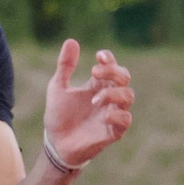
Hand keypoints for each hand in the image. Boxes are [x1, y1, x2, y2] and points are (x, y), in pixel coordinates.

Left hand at [41, 43, 132, 170]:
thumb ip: (65, 66)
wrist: (55, 144)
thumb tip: (71, 40)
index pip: (112, 66)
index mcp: (97, 85)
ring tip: (94, 99)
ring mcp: (112, 114)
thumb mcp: (58, 87)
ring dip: (113, 93)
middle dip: (113, 72)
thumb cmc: (59, 116)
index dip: (109, 59)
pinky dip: (117, 115)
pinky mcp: (113, 132)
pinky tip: (104, 114)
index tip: (98, 56)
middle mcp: (108, 97)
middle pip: (124, 78)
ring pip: (128, 96)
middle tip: (94, 73)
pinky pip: (125, 120)